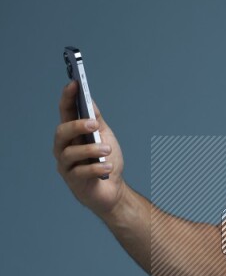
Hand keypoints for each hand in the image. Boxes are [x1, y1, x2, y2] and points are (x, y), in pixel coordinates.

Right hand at [53, 81, 125, 216]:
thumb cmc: (106, 162)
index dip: (67, 97)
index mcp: (72, 134)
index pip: (65, 112)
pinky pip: (81, 173)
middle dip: (77, 125)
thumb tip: (89, 99)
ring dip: (91, 150)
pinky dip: (96, 168)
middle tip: (94, 124)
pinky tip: (108, 167)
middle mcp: (64, 147)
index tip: (74, 84)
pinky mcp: (73, 181)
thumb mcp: (105, 136)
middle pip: (62, 132)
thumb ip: (96, 120)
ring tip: (107, 150)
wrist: (113, 191)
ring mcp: (66, 165)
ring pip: (71, 153)